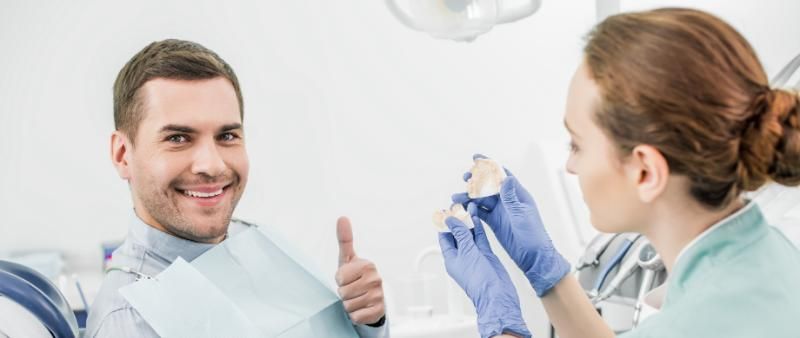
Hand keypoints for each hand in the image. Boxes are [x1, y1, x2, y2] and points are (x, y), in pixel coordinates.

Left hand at [335, 216, 385, 325]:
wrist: (371, 297)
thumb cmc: (356, 276)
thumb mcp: (348, 258)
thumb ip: (344, 239)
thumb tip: (342, 218)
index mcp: (368, 265)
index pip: (339, 277)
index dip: (340, 280)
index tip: (348, 277)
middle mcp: (376, 279)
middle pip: (343, 292)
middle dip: (344, 293)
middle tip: (352, 288)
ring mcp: (378, 295)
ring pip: (348, 305)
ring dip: (349, 304)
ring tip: (357, 297)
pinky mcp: (379, 311)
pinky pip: (356, 316)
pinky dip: (355, 315)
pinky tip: (362, 307)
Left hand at [438, 207, 530, 337]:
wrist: (497, 294)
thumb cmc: (479, 280)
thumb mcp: (466, 252)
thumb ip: (460, 235)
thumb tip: (451, 221)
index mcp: (451, 258)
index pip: (444, 238)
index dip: (444, 224)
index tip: (445, 211)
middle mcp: (461, 256)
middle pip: (457, 234)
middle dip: (457, 221)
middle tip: (458, 206)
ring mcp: (474, 255)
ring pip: (470, 235)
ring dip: (468, 222)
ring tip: (468, 208)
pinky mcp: (486, 255)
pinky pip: (480, 238)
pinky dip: (479, 228)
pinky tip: (477, 218)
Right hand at [453, 154, 569, 296]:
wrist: (534, 257)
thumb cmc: (534, 235)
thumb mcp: (522, 215)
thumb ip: (511, 198)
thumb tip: (506, 178)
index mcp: (518, 194)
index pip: (502, 174)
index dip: (489, 165)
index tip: (476, 158)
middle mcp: (508, 200)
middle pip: (488, 185)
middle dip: (475, 180)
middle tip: (464, 178)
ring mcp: (501, 211)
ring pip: (481, 199)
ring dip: (469, 197)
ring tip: (455, 198)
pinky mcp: (495, 222)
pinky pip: (480, 212)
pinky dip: (471, 210)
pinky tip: (462, 209)